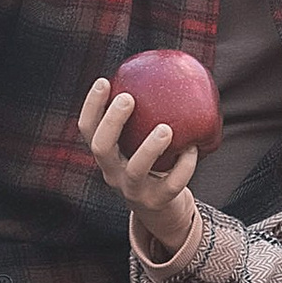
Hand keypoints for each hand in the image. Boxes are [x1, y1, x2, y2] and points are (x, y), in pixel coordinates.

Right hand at [77, 80, 199, 257]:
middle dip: (112, 122)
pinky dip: (184, 165)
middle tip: (128, 98)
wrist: (162, 212)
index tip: (105, 81)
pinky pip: (171, 183)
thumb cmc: (153, 165)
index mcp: (106, 155)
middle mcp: (113, 173)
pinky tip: (193, 148)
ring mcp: (133, 190)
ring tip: (165, 128)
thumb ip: (144, 116)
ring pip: (135, 169)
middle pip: (102, 148)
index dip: (92, 106)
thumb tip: (163, 70)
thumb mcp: (140, 143)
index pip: (88, 129)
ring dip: (149, 147)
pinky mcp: (157, 202)